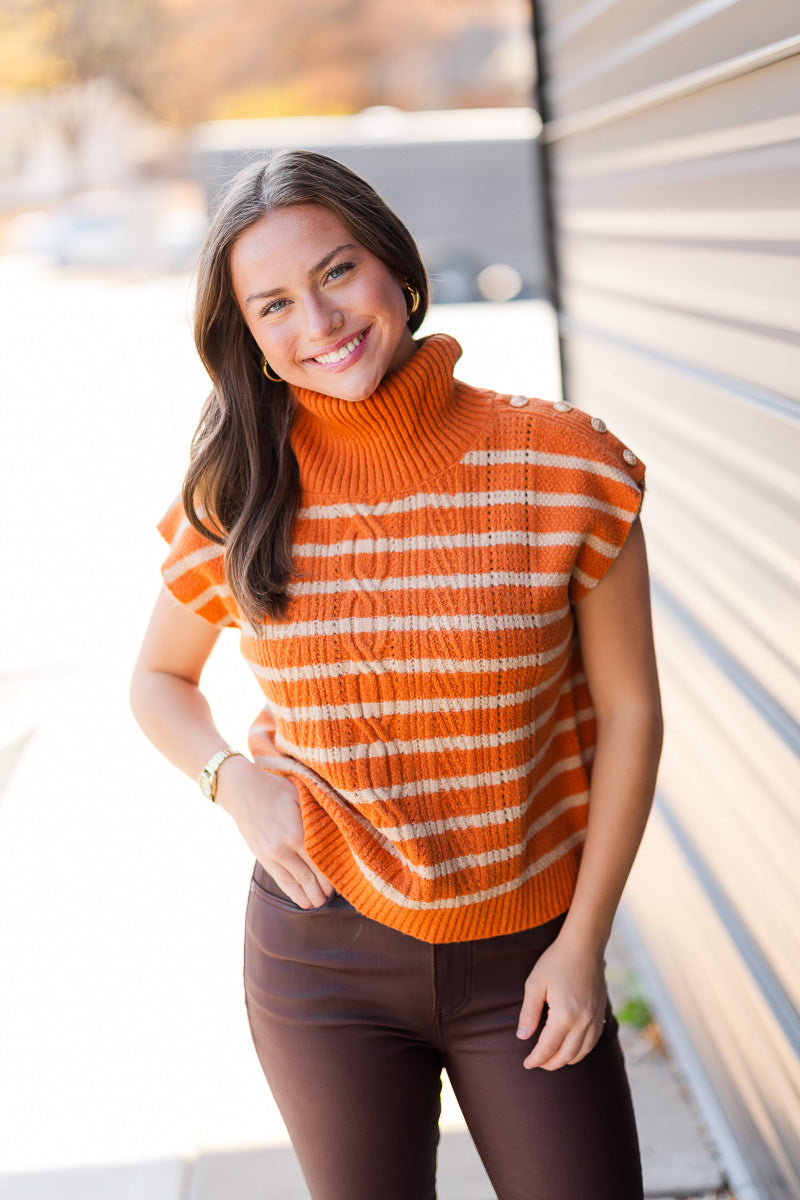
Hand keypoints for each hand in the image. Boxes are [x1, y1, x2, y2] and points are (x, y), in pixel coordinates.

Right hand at [215, 756, 332, 908]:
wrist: (241, 789)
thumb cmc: (275, 788)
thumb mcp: (301, 797)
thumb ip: (317, 817)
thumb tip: (337, 831)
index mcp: (297, 833)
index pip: (319, 863)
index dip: (329, 877)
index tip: (338, 883)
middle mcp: (283, 848)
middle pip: (307, 877)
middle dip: (319, 891)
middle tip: (329, 898)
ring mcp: (270, 854)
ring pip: (292, 882)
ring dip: (305, 896)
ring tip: (316, 904)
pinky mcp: (260, 856)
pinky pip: (278, 879)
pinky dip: (290, 891)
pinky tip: (299, 898)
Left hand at [516, 930, 607, 1069]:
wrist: (584, 945)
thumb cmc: (556, 961)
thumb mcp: (535, 984)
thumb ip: (528, 1013)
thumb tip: (522, 1037)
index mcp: (564, 1015)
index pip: (548, 1048)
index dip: (536, 1059)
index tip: (526, 1064)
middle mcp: (583, 1021)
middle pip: (566, 1055)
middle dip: (550, 1063)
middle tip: (537, 1063)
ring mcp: (595, 1018)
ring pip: (582, 1052)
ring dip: (566, 1060)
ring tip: (552, 1059)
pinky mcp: (601, 1012)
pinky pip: (593, 1041)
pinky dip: (582, 1051)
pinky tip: (572, 1048)